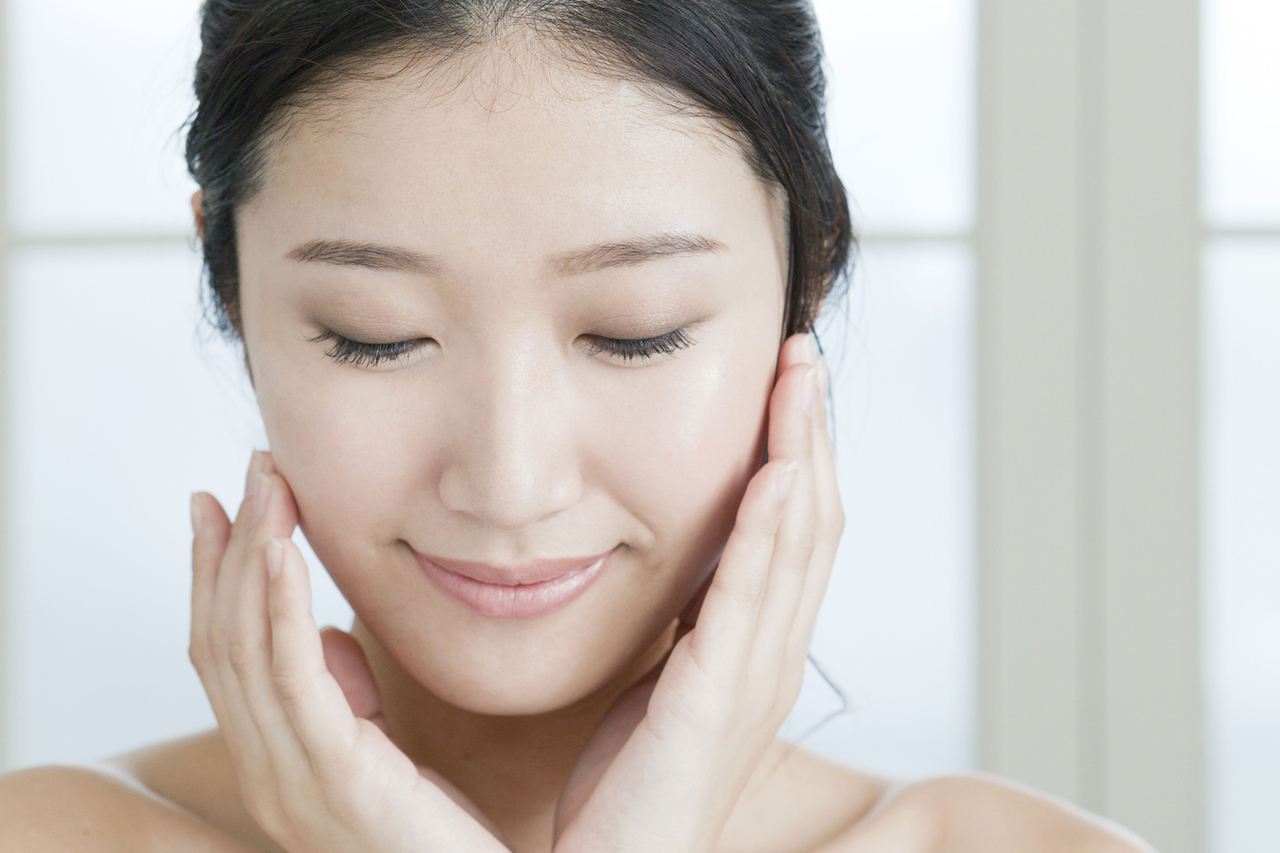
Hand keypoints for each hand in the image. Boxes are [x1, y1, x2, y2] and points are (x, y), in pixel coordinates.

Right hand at [189, 454, 508, 852]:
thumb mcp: (383, 753)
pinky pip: (290, 680)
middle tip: (250, 469)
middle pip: (221, 640)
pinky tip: (282, 553)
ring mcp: (290, 781)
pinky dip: (278, 609)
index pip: (223, 653)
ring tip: (268, 486)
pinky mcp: (333, 779)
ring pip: (244, 649)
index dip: (213, 575)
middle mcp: (266, 772)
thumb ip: (345, 698)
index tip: (217, 504)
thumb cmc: (439, 834)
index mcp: (275, 762)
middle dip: (231, 548)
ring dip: (253, 557)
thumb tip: (326, 635)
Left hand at [553, 333, 842, 852]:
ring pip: (798, 544)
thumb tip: (655, 563)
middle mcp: (767, 659)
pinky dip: (771, 529)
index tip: (783, 383)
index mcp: (750, 652)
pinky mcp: (715, 704)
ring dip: (803, 454)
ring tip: (799, 377)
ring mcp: (751, 681)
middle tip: (801, 354)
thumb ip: (669, 626)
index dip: (794, 454)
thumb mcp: (652, 687)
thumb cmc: (618, 793)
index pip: (788, 534)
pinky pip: (753, 599)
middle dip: (810, 433)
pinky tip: (776, 469)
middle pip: (812, 522)